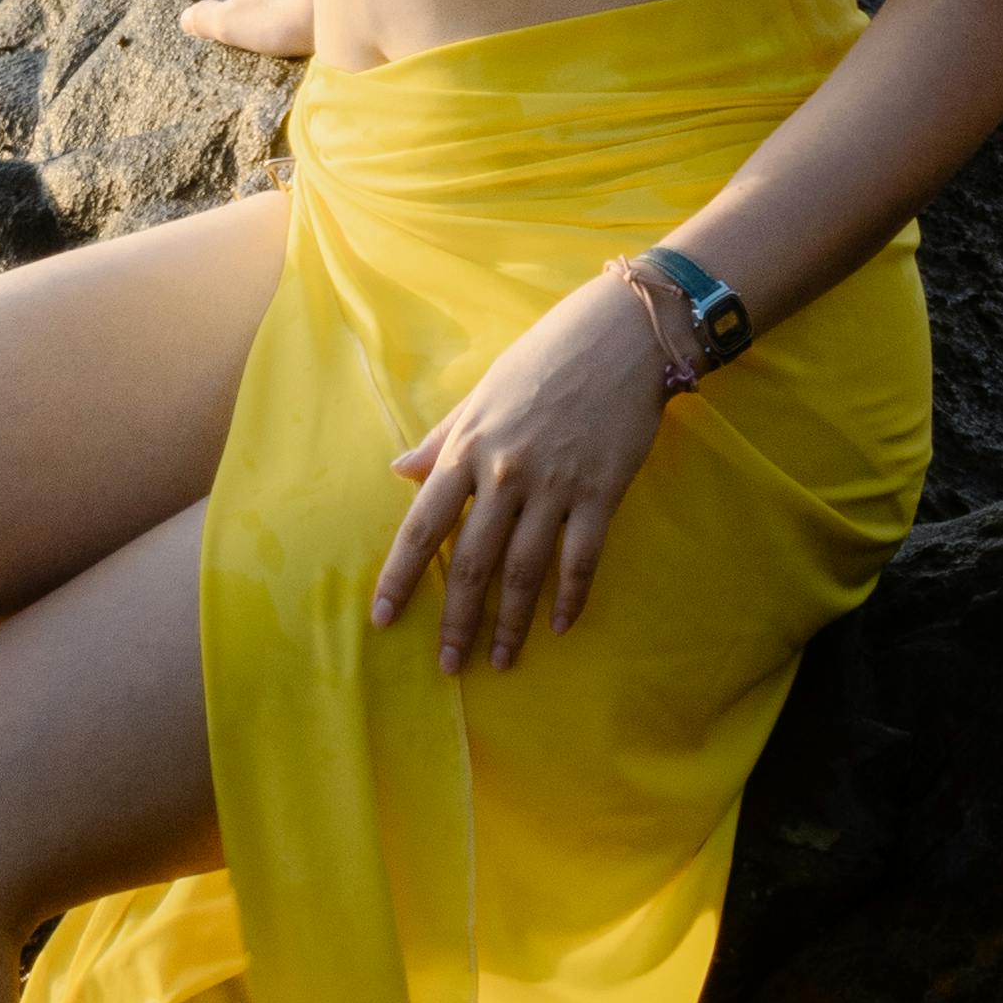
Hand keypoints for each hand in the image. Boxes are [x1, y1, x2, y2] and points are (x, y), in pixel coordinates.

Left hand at [373, 272, 671, 674]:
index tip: (382, 618)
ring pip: (524, 571)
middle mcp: (504, 474)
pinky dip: (570, 597)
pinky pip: (581, 558)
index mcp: (466, 449)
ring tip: (502, 661)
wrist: (620, 337)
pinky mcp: (601, 493)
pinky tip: (558, 626)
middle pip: (472, 563)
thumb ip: (441, 438)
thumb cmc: (545, 359)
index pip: (422, 526)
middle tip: (448, 665)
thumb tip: (399, 471)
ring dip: (511, 623)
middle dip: (457, 620)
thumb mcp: (481, 394)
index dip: (400, 577)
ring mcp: (555, 486)